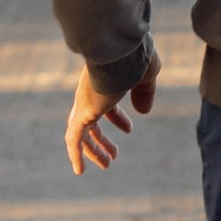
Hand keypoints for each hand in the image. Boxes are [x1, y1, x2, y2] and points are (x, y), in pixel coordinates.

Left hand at [66, 61, 157, 175]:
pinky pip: (73, 138)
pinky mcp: (82, 112)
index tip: (129, 130)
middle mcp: (90, 92)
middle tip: (113, 155)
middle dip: (101, 138)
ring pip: (82, 132)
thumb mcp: (147, 75)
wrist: (119, 49)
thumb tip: (144, 111)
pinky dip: (75, 154)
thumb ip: (145, 92)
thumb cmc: (135, 56)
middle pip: (90, 120)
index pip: (106, 104)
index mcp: (103, 81)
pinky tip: (78, 171)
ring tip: (106, 164)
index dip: (117, 118)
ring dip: (93, 150)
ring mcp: (84, 102)